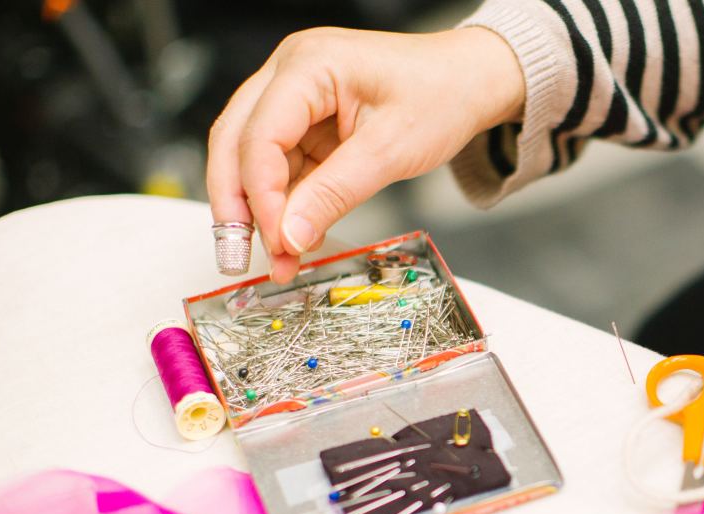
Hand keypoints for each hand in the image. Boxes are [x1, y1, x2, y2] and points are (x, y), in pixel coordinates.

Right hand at [207, 26, 524, 282]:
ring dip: (259, 211)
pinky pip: (280, 165)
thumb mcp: (390, 150)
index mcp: (309, 64)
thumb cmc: (441, 95)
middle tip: (237, 258)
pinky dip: (283, 203)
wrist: (468, 82)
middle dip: (236, 204)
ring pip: (250, 158)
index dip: (262, 195)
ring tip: (277, 259)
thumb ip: (335, 194)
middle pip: (235, 142)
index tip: (278, 242)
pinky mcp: (305, 122)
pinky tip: (292, 237)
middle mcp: (289, 73)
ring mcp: (294, 97)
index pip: (260, 136)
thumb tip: (290, 236)